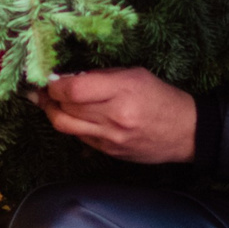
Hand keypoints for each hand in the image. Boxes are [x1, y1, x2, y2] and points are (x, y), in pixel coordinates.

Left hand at [29, 68, 197, 163]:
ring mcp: (110, 139)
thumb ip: (101, 76)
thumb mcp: (134, 75)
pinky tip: (72, 115)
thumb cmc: (160, 96)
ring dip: (53, 113)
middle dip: (49, 97)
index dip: (54, 84)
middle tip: (42, 88)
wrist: (186, 132)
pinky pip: (79, 137)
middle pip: (65, 108)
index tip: (49, 78)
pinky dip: (71, 125)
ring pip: (66, 126)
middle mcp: (114, 117)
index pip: (73, 90)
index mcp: (122, 91)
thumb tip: (68, 78)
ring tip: (48, 102)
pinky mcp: (109, 152)